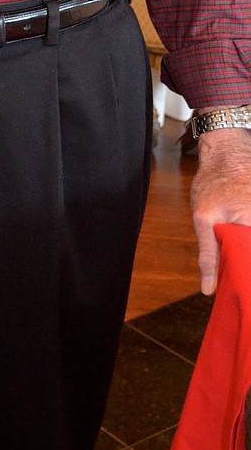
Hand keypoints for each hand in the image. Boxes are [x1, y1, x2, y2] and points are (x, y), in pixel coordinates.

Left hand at [190, 127, 250, 295]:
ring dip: (246, 258)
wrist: (227, 148)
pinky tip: (243, 252)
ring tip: (241, 277)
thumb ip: (208, 253)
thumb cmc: (214, 180)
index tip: (243, 301)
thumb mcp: (203, 217)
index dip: (246, 284)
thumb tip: (208, 289)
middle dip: (246, 272)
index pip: (250, 267)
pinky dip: (248, 247)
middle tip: (241, 293)